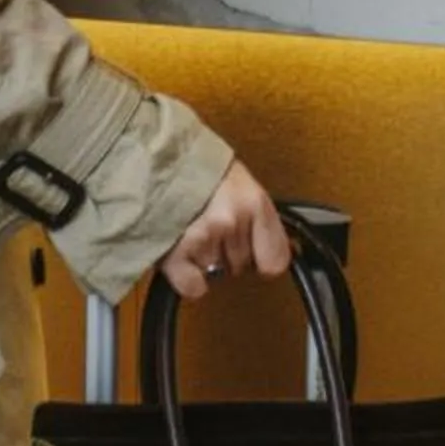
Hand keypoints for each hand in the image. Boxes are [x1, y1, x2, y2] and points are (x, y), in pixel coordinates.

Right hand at [161, 162, 291, 302]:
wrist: (158, 158)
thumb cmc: (201, 169)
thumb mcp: (243, 184)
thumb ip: (260, 219)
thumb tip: (287, 250)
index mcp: (254, 203)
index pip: (275, 261)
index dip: (263, 258)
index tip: (256, 253)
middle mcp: (231, 221)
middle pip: (242, 267)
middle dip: (229, 253)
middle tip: (213, 227)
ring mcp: (203, 237)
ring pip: (217, 275)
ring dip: (206, 261)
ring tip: (193, 231)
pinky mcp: (175, 253)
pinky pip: (193, 286)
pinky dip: (188, 278)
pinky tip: (183, 255)